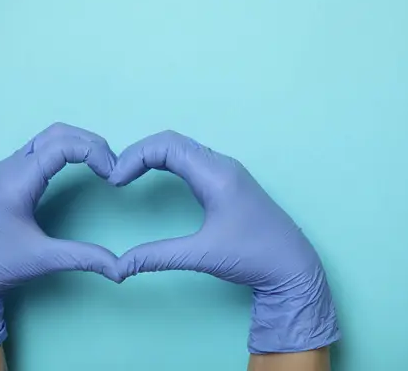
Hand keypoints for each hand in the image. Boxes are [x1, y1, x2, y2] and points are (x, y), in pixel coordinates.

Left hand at [0, 123, 121, 354]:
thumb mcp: (42, 261)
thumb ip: (84, 258)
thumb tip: (120, 268)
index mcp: (17, 183)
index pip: (61, 146)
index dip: (93, 152)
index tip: (112, 174)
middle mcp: (10, 168)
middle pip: (57, 133)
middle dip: (90, 143)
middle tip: (112, 166)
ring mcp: (8, 169)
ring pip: (49, 137)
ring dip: (78, 143)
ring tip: (102, 164)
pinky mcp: (9, 175)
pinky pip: (42, 148)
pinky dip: (66, 149)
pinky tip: (80, 167)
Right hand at [110, 130, 339, 353]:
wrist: (292, 266)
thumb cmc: (253, 256)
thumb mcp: (203, 255)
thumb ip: (159, 257)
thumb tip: (119, 266)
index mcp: (217, 174)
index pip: (168, 145)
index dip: (135, 156)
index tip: (116, 180)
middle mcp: (222, 165)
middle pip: (172, 141)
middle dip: (139, 154)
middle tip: (117, 177)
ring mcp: (226, 171)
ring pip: (182, 148)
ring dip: (152, 156)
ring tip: (128, 175)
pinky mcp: (226, 181)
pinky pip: (191, 159)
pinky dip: (166, 163)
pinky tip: (155, 177)